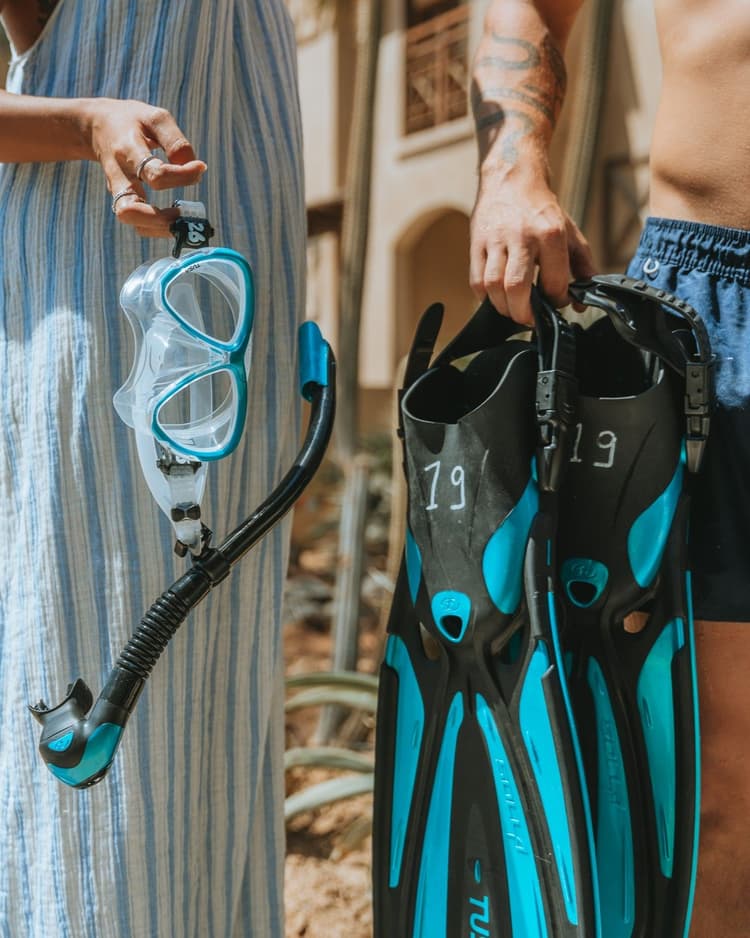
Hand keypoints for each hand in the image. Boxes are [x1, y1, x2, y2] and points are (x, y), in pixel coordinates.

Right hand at [82, 98, 206, 236]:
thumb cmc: (132, 121)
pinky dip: (156, 228)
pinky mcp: (122, 199)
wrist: (96, 125)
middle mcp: (119, 174)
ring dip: (158, 228)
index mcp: (128, 149)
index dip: (182, 176)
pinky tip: (173, 220)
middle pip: (130, 208)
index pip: (155, 174)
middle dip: (160, 219)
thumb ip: (176, 141)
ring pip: (131, 220)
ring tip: (181, 221)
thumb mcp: (155, 117)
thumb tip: (193, 168)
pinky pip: (137, 222)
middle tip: (184, 212)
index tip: (200, 167)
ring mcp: (118, 190)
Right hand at [470, 164, 595, 324]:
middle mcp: (522, 236)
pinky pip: (477, 281)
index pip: (554, 283)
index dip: (557, 301)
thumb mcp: (570, 233)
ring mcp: (496, 240)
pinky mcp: (477, 243)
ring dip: (503, 308)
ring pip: (493, 287)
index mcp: (550, 234)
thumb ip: (583, 268)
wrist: (511, 179)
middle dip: (523, 314)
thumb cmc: (541, 211)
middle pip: (517, 288)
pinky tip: (497, 297)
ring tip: (513, 310)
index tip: (555, 303)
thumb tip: (581, 303)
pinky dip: (486, 297)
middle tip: (530, 319)